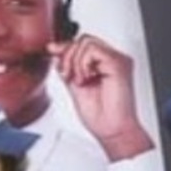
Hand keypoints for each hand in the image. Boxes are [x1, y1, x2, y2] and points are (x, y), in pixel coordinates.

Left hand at [47, 35, 153, 161]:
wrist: (112, 131)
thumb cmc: (100, 116)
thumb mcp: (74, 84)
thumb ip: (67, 66)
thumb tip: (54, 49)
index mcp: (104, 63)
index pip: (83, 43)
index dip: (65, 47)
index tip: (52, 52)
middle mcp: (112, 59)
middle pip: (83, 39)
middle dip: (68, 56)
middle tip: (68, 76)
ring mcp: (117, 60)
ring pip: (86, 41)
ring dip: (75, 62)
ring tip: (80, 80)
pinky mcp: (119, 64)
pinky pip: (92, 50)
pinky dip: (82, 64)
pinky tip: (86, 79)